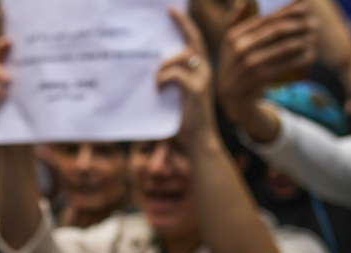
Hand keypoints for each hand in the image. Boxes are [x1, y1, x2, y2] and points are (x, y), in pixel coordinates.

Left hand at [157, 8, 217, 149]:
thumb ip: (166, 79)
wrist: (197, 141)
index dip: (184, 23)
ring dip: (163, 65)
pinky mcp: (195, 90)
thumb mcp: (173, 95)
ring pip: (181, 57)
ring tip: (154, 80)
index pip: (193, 40)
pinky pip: (175, 75)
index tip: (171, 10)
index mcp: (199, 69)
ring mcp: (202, 79)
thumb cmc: (182, 120)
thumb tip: (146, 68)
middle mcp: (204, 70)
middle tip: (167, 12)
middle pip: (192, 41)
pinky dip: (163, 79)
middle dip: (181, 24)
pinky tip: (157, 89)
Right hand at [217, 0, 316, 125]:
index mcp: (234, 36)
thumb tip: (243, 3)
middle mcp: (240, 48)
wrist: (231, 97)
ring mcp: (250, 64)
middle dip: (300, 25)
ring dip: (305, 40)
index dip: (288, 11)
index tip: (304, 8)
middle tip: (314, 24)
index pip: (267, 18)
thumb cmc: (235, 65)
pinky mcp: (260, 78)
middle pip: (278, 30)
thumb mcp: (228, 45)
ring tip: (313, 38)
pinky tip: (311, 54)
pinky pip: (289, 64)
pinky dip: (303, 57)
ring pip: (286, 46)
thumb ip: (234, 23)